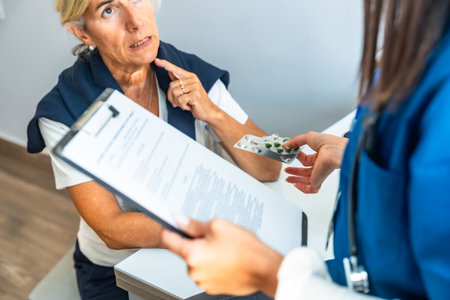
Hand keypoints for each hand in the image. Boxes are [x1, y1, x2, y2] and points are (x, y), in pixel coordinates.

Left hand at [155, 58, 219, 121]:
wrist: (209, 111)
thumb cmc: (197, 101)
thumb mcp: (188, 90)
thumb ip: (179, 81)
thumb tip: (170, 72)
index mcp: (190, 77)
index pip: (175, 69)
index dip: (165, 64)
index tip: (156, 60)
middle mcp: (193, 80)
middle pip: (171, 85)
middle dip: (172, 97)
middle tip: (180, 102)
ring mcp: (195, 87)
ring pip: (175, 93)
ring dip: (178, 102)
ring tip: (186, 104)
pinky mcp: (195, 95)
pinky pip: (180, 100)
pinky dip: (182, 106)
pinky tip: (189, 106)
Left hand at [161, 217, 282, 296]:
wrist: (264, 269)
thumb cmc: (245, 250)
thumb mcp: (218, 226)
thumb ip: (195, 225)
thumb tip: (180, 220)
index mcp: (192, 254)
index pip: (169, 240)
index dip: (169, 229)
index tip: (171, 224)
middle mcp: (194, 271)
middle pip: (185, 251)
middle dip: (195, 242)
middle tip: (212, 236)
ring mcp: (204, 281)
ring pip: (197, 262)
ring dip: (205, 254)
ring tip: (224, 248)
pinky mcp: (213, 287)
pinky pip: (207, 272)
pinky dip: (213, 264)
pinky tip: (227, 258)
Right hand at [283, 132, 347, 192]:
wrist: (335, 151)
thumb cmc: (329, 143)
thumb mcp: (309, 137)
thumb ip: (296, 141)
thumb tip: (287, 144)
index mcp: (320, 155)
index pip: (306, 159)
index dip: (297, 158)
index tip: (290, 155)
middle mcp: (320, 165)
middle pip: (305, 171)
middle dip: (295, 171)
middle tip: (287, 170)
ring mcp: (319, 173)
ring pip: (307, 180)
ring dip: (296, 180)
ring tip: (288, 178)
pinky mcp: (318, 180)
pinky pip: (311, 189)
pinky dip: (303, 189)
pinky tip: (296, 185)